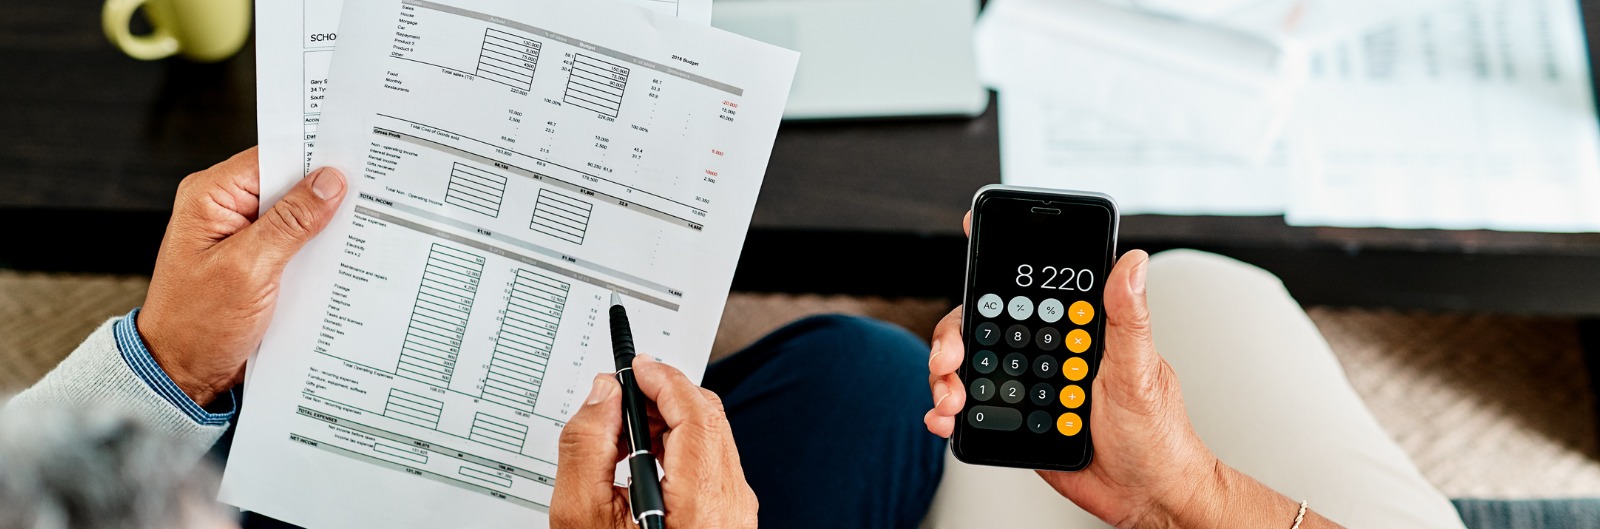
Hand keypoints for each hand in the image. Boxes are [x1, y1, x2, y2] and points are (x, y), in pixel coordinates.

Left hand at [138, 148, 346, 405]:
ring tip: (359, 229)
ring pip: (296, 214)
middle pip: (288, 183)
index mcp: (211, 196)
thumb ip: (290, 222)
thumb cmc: (197, 324)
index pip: (272, 157)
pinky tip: (340, 256)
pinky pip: (295, 241)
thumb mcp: (249, 268)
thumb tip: (329, 182)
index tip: (355, 161)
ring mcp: (243, 235)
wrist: (183, 372)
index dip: (314, 157)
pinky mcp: (258, 260)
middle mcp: (225, 208)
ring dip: (324, 225)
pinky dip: (317, 249)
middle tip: (368, 196)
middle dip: (325, 192)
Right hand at [552, 356, 756, 528]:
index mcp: (700, 499)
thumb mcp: (582, 516)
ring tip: (623, 436)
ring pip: (711, 441)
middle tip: (622, 396)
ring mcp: (735, 513)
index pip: (693, 409)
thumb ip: (587, 447)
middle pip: (707, 420)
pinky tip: (643, 465)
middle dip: (664, 396)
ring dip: (669, 423)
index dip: (662, 377)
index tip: (635, 367)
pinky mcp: (730, 520)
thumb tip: (602, 395)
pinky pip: (711, 467)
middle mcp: (729, 503)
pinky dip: (680, 451)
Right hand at [923, 214, 1217, 527]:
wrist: (1145, 494)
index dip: (997, 262)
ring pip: (970, 366)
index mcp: (1076, 330)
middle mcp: (1046, 352)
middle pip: (984, 326)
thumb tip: (1131, 262)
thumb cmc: (1156, 433)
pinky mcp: (1014, 422)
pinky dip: (947, 411)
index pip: (1030, 287)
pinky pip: (971, 409)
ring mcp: (1027, 386)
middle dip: (955, 336)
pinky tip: (945, 418)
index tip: (970, 238)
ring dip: (946, 377)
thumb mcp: (1141, 371)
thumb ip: (1128, 318)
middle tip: (949, 357)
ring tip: (949, 398)